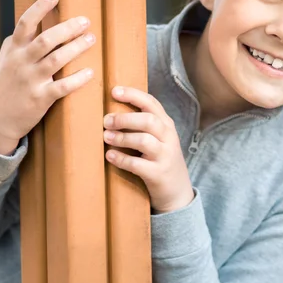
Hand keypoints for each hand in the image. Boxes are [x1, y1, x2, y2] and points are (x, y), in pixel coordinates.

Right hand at [0, 0, 95, 154]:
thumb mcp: (6, 59)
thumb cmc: (5, 84)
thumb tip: (34, 22)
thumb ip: (18, 41)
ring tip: (91, 39)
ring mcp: (31, 81)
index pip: (25, 23)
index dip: (40, 7)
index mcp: (14, 49)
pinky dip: (78, 79)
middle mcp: (21, 62)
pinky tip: (90, 72)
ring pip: (57, 60)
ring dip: (76, 48)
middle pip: (46, 39)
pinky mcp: (40, 99)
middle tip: (85, 21)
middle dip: (67, 28)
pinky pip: (62, 87)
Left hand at [103, 86, 194, 213]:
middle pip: (148, 120)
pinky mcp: (158, 174)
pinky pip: (138, 164)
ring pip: (144, 141)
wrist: (177, 192)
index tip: (114, 90)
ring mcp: (165, 156)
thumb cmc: (160, 160)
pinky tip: (109, 156)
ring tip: (106, 137)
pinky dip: (121, 159)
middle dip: (124, 118)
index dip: (133, 95)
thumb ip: (142, 124)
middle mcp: (168, 137)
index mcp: (166, 124)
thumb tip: (111, 109)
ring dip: (122, 138)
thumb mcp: (158, 138)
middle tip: (105, 120)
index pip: (151, 103)